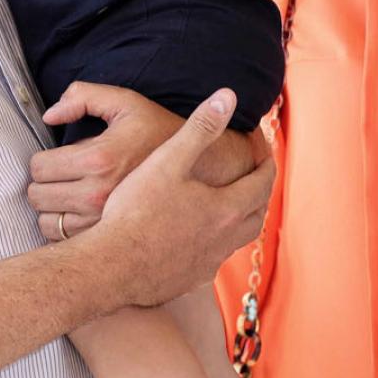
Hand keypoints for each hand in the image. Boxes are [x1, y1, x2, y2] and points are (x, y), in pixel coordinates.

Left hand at [30, 82, 263, 240]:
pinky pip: (64, 240)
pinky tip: (77, 215)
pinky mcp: (109, 239)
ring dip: (50, 209)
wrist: (199, 172)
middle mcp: (97, 195)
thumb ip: (83, 96)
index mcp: (98, 160)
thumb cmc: (158, 133)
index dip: (41, 160)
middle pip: (37, 196)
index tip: (53, 159)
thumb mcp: (126, 103)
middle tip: (58, 177)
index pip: (39, 167)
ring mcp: (102, 223)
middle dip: (43, 184)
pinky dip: (63, 229)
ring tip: (66, 196)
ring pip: (46, 223)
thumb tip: (50, 116)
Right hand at [91, 89, 274, 307]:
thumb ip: (200, 128)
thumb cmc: (136, 211)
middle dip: (259, 191)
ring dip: (240, 219)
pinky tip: (200, 239)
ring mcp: (207, 264)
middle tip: (254, 175)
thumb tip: (228, 96)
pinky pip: (213, 260)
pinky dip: (216, 244)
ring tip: (231, 205)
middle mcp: (224, 240)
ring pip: (237, 240)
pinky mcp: (188, 281)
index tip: (264, 150)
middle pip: (256, 213)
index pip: (262, 182)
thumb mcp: (168, 160)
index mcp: (226, 208)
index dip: (266, 162)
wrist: (111, 266)